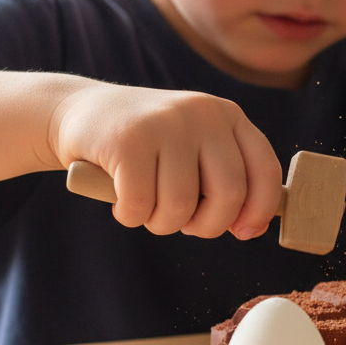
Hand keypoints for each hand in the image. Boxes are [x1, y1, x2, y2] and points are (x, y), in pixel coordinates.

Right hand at [49, 80, 280, 238]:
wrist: (80, 112)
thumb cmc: (147, 146)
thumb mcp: (195, 151)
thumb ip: (225, 182)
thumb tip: (255, 227)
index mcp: (228, 116)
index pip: (265, 169)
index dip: (261, 209)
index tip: (244, 232)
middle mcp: (203, 113)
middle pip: (229, 194)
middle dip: (208, 226)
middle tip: (185, 224)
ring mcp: (166, 123)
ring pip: (181, 205)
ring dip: (162, 224)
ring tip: (148, 209)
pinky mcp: (128, 139)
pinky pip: (141, 205)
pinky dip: (130, 217)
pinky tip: (122, 203)